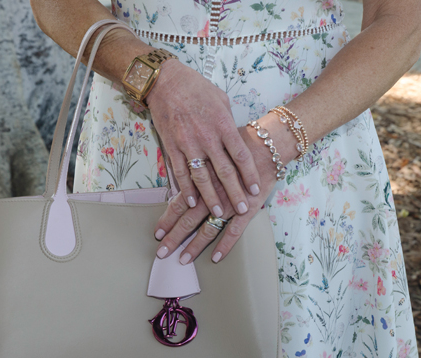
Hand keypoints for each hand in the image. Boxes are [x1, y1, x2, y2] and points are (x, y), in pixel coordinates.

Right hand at [145, 59, 260, 217]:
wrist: (165, 81)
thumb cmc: (196, 88)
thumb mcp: (221, 100)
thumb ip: (229, 123)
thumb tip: (238, 140)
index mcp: (223, 124)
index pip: (241, 155)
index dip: (249, 175)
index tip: (256, 190)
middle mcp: (207, 136)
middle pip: (224, 171)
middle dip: (235, 193)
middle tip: (242, 209)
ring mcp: (187, 143)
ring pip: (202, 177)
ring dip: (210, 197)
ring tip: (217, 213)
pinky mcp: (171, 146)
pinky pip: (179, 172)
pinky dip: (185, 189)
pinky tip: (191, 202)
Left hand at [153, 113, 296, 262]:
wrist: (267, 145)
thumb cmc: (238, 146)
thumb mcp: (211, 152)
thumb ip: (197, 167)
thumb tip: (181, 174)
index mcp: (201, 181)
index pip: (177, 204)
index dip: (166, 219)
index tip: (156, 233)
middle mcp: (212, 194)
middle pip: (187, 220)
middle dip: (173, 238)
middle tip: (161, 253)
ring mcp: (229, 204)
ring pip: (207, 229)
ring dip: (194, 246)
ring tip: (183, 260)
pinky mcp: (247, 209)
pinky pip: (234, 231)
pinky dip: (225, 246)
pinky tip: (215, 258)